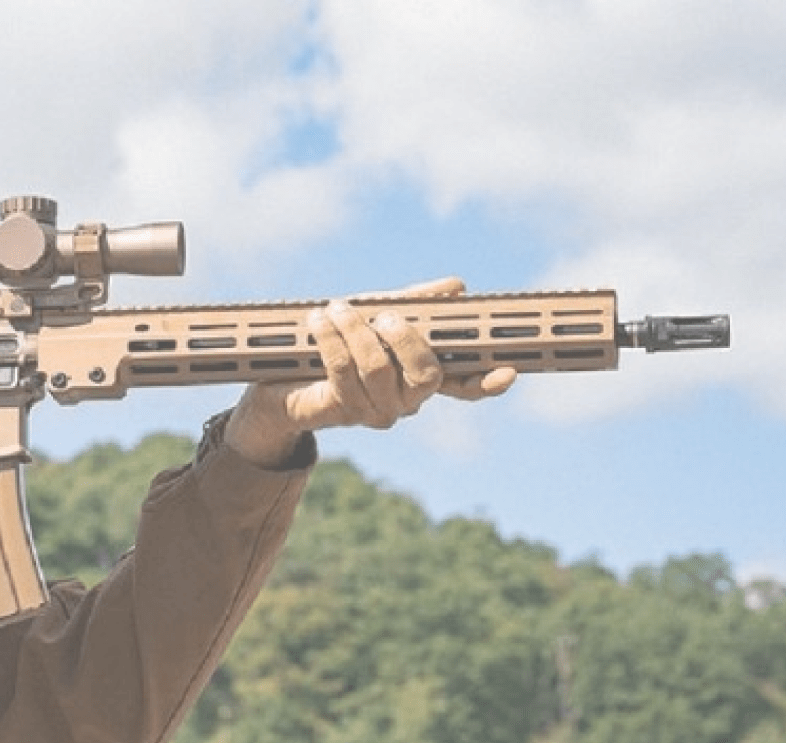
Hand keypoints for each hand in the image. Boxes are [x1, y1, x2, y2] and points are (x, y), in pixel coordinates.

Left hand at [225, 277, 517, 464]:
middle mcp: (406, 401)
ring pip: (378, 371)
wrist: (277, 381)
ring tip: (336, 308)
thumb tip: (456, 286)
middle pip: (425, 377)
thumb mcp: (374, 315)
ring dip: (355, 332)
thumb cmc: (334, 344)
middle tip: (384, 315)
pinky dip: (330, 340)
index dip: (486, 383)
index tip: (508, 371)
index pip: (464, 386)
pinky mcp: (342, 413)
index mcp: (420, 377)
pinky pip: (341, 374)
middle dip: (406, 339)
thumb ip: (412, 303)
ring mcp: (376, 411)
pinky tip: (317, 321)